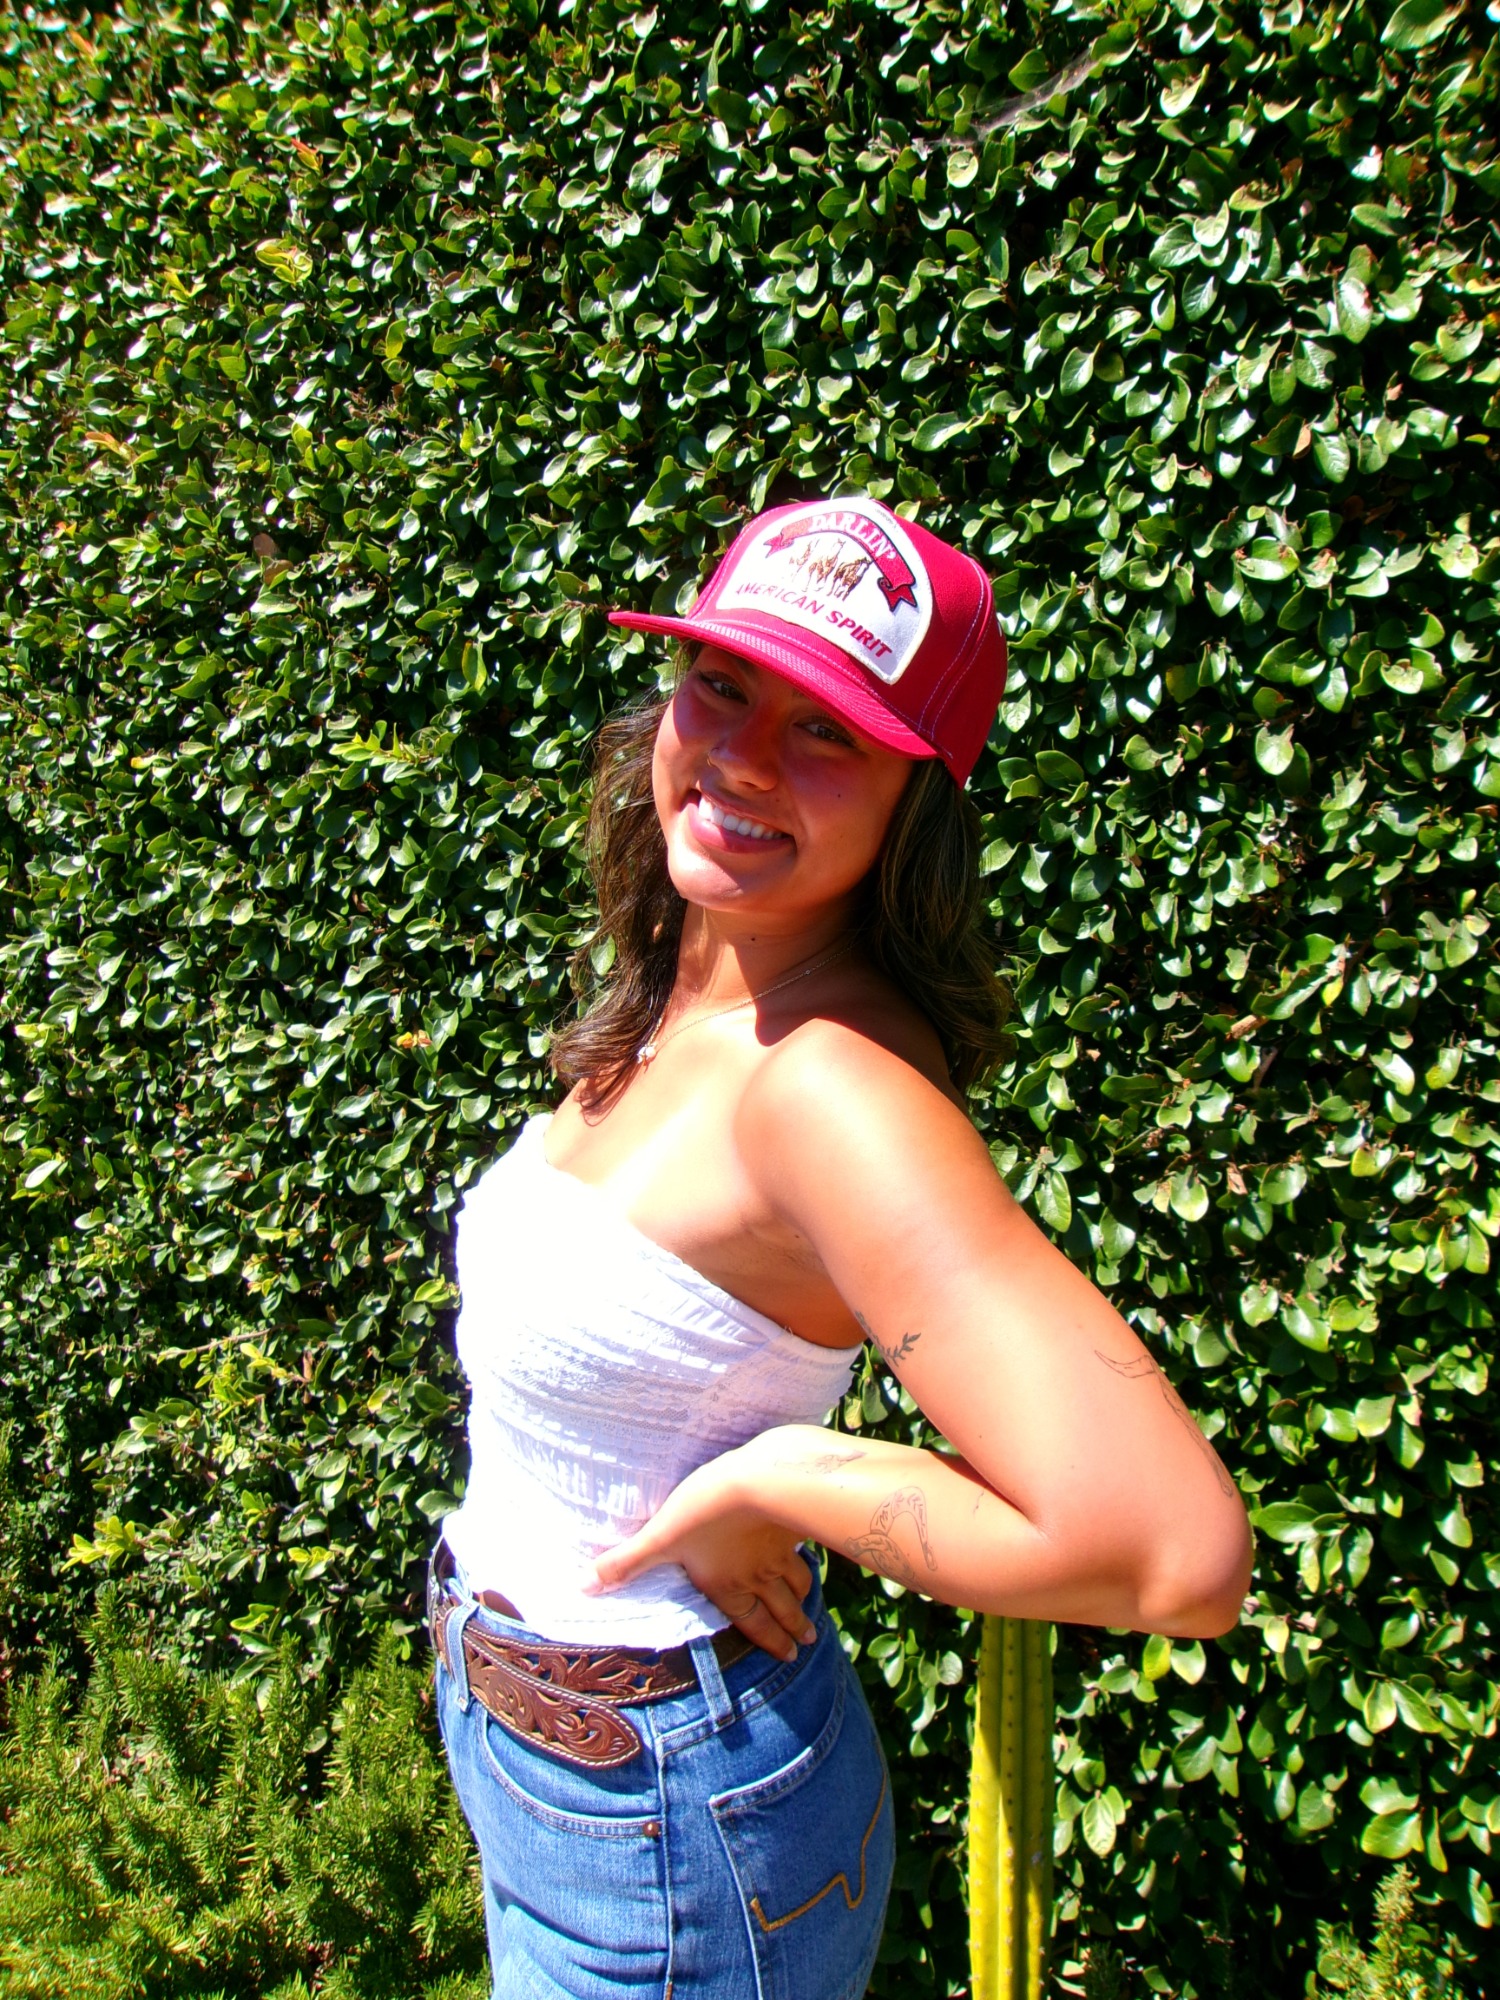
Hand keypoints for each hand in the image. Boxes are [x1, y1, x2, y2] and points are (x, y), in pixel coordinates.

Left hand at [586, 1448, 816, 1661]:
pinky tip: (807, 1553)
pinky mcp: (794, 1524)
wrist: (761, 1478)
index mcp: (728, 1585)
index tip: (786, 1654)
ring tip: (810, 1610)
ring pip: (796, 1582)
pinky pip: (803, 1550)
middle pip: (782, 1609)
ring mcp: (780, 1551)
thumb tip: (582, 1586)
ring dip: (803, 1599)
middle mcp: (759, 1576)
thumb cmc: (705, 1510)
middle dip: (793, 1628)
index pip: (752, 1622)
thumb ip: (624, 1563)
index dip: (769, 1640)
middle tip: (805, 1644)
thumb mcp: (660, 1536)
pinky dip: (808, 1560)